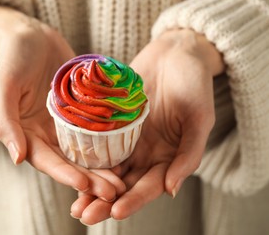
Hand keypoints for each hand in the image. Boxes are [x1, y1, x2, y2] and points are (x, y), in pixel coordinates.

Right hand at [0, 6, 124, 200]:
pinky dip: (109, 142)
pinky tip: (126, 150)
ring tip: (124, 180)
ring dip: (103, 166)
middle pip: (70, 162)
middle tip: (114, 191)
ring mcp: (66, 123)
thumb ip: (6, 122)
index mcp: (26, 134)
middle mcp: (47, 134)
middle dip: (90, 179)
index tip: (85, 186)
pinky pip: (96, 129)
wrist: (31, 35)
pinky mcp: (81, 110)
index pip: (47, 160)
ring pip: (86, 151)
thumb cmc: (12, 58)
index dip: (65, 174)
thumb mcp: (3, 87)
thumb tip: (17, 158)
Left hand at [71, 29, 223, 223]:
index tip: (116, 212)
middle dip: (105, 201)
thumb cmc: (194, 83)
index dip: (134, 200)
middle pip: (124, 184)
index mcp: (169, 157)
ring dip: (91, 186)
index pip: (150, 186)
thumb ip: (188, 154)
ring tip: (74, 202)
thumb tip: (171, 190)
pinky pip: (98, 142)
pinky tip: (69, 166)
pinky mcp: (113, 122)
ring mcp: (128, 138)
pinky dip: (85, 156)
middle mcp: (146, 152)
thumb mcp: (199, 118)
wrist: (176, 52)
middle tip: (83, 215)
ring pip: (108, 168)